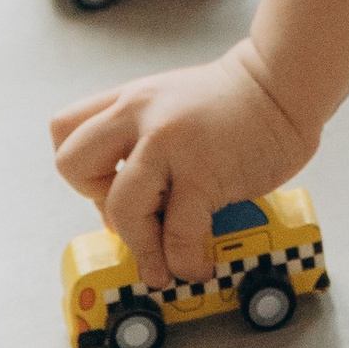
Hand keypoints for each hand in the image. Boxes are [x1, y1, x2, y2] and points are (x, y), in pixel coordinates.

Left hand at [49, 0, 348, 286]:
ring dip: (143, 249)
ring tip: (166, 264)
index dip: (81, 169)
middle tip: (139, 216)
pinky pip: (176, 234)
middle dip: (98, 203)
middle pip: (70, 166)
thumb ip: (142, 136)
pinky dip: (183, 261)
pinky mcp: (204, 170)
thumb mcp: (171, 102)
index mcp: (131, 99)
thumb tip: (126, 202)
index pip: (63, 130)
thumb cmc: (234, 102)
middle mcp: (141, 112)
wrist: (285, 84)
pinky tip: (198, 262)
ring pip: (122, 209)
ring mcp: (170, 141)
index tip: (113, 185)